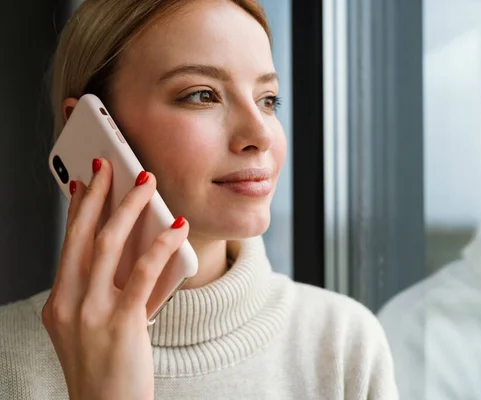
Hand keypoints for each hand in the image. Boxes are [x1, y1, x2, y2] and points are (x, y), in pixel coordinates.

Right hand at [41, 158, 188, 399]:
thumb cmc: (107, 371)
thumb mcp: (95, 328)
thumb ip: (111, 291)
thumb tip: (140, 250)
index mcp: (60, 303)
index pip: (69, 246)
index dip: (76, 211)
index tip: (84, 183)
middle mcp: (69, 304)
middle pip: (83, 236)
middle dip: (97, 196)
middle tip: (109, 165)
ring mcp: (91, 314)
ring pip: (109, 246)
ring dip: (130, 209)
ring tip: (147, 184)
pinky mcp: (121, 324)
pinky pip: (143, 274)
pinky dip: (160, 245)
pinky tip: (176, 227)